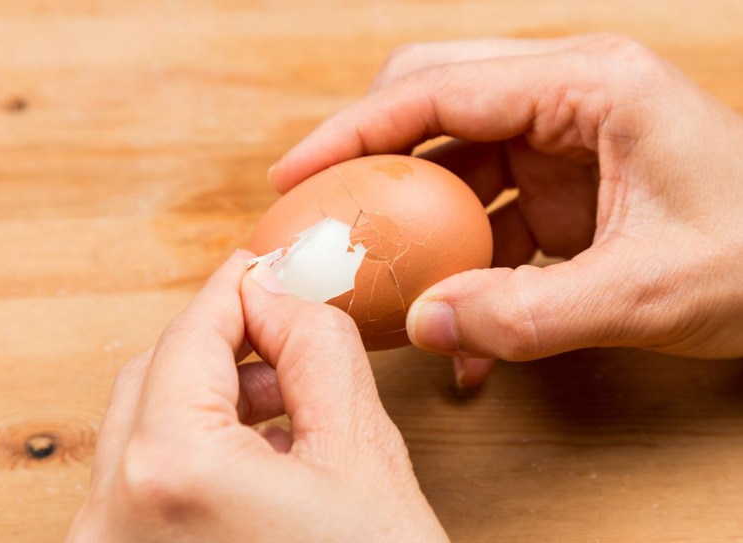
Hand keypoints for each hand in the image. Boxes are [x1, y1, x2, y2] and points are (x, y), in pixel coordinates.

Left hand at [66, 251, 447, 541]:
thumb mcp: (364, 452)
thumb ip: (317, 348)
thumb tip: (281, 294)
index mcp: (170, 476)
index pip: (191, 334)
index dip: (236, 288)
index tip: (265, 267)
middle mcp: (113, 521)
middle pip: (155, 373)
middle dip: (224, 341)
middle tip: (286, 331)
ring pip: (146, 424)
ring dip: (214, 394)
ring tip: (289, 404)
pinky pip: (146, 478)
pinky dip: (198, 445)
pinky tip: (261, 453)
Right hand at [268, 33, 742, 384]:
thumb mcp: (648, 290)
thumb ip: (531, 314)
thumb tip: (424, 325)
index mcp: (588, 84)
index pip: (438, 91)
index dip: (353, 132)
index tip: (295, 176)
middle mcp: (564, 99)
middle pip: (430, 103)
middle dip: (367, 157)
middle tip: (320, 212)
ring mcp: (559, 144)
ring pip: (449, 161)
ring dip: (408, 219)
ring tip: (370, 272)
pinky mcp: (560, 189)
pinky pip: (485, 213)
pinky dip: (458, 263)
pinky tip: (453, 321)